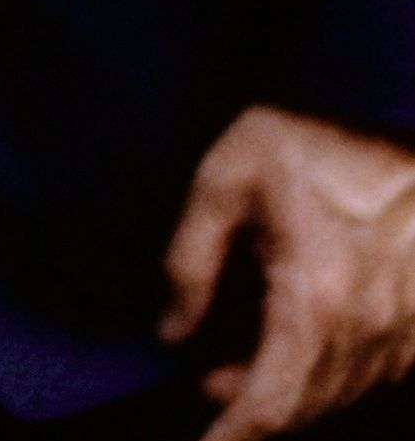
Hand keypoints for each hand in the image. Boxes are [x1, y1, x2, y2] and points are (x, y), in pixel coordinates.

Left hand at [163, 106, 414, 437]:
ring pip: (332, 398)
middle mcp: (364, 342)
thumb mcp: (231, 175)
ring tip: (232, 361)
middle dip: (247, 409)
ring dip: (281, 392)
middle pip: (301, 411)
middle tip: (204, 381)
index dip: (232, 437)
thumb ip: (191, 255)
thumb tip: (172, 331)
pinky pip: (360, 378)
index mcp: (314, 305)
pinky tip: (286, 336)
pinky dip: (318, 374)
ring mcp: (397, 346)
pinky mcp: (413, 338)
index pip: (271, 408)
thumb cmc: (327, 150)